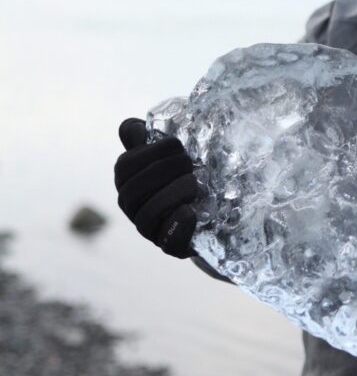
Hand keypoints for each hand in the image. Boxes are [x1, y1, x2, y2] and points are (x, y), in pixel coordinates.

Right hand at [114, 118, 198, 257]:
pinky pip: (168, 243)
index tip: (177, 146)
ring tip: (194, 183)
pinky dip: (178, 226)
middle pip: (132, 191)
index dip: (150, 152)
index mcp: (127, 181)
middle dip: (163, 172)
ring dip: (171, 195)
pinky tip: (190, 211)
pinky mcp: (172, 246)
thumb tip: (133, 129)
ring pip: (145, 217)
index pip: (125, 167)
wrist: (213, 209)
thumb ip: (146, 137)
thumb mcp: (165, 153)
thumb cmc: (182, 174)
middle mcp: (133, 208)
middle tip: (190, 164)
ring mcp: (150, 230)